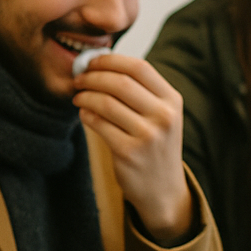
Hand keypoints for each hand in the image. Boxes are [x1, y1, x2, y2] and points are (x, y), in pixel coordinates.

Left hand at [72, 56, 192, 242]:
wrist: (163, 189)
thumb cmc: (155, 145)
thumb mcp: (161, 115)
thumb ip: (140, 91)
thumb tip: (100, 64)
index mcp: (172, 100)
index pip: (138, 67)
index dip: (110, 61)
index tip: (92, 62)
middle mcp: (163, 116)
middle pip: (120, 82)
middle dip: (92, 77)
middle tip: (78, 79)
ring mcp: (147, 135)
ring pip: (106, 103)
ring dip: (85, 96)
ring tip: (78, 97)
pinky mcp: (129, 153)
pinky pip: (99, 125)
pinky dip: (86, 115)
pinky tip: (83, 114)